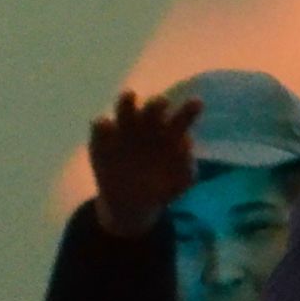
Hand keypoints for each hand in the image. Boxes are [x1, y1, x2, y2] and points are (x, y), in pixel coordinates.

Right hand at [86, 90, 199, 239]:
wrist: (130, 203)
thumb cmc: (160, 187)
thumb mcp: (177, 184)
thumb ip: (186, 172)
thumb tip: (187, 154)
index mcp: (170, 133)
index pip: (182, 118)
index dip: (189, 110)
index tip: (197, 103)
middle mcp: (148, 125)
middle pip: (154, 106)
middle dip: (157, 103)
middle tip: (162, 102)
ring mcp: (125, 129)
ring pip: (125, 105)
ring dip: (128, 101)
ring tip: (130, 96)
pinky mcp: (102, 139)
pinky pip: (101, 125)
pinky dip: (103, 124)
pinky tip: (107, 128)